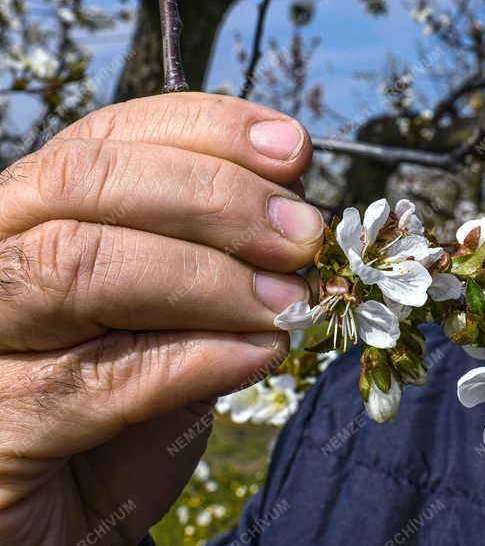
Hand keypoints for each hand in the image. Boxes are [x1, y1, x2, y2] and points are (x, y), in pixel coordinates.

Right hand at [0, 93, 322, 543]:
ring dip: (210, 279)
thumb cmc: (124, 414)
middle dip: (216, 199)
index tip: (295, 150)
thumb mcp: (180, 321)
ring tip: (289, 306)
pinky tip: (258, 356)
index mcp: (30, 216)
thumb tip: (298, 208)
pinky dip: (195, 359)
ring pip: (80, 265)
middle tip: (303, 237)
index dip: (207, 130)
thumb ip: (218, 263)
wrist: (69, 527)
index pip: (106, 136)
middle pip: (85, 182)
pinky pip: (93, 379)